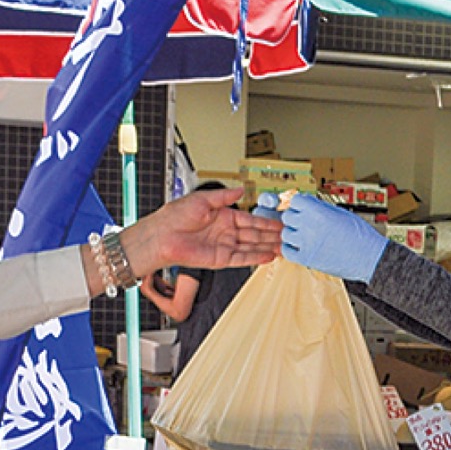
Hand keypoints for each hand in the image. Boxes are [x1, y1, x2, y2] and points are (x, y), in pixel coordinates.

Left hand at [126, 187, 280, 276]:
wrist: (162, 236)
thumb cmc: (175, 216)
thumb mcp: (203, 199)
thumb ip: (224, 196)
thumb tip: (240, 190)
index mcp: (222, 216)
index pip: (249, 219)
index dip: (265, 221)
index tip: (279, 223)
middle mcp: (225, 232)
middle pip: (254, 234)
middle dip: (271, 235)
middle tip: (287, 236)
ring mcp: (224, 246)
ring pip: (251, 247)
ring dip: (267, 247)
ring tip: (283, 247)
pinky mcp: (220, 259)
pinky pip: (242, 258)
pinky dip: (255, 257)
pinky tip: (268, 256)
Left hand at [281, 193, 386, 282]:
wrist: (369, 258)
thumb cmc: (359, 235)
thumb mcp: (341, 213)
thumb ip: (320, 207)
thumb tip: (306, 202)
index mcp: (319, 212)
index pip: (295, 201)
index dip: (300, 204)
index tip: (304, 209)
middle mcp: (310, 226)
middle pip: (287, 217)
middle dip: (295, 218)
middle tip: (304, 223)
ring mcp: (306, 244)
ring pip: (285, 234)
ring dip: (292, 234)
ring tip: (304, 237)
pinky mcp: (306, 259)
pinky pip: (287, 252)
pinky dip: (290, 249)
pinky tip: (300, 247)